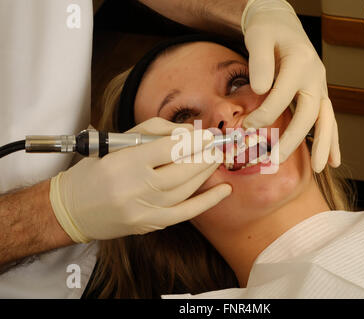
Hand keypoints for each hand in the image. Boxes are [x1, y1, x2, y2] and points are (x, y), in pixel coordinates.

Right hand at [49, 118, 230, 242]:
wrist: (71, 210)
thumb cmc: (94, 170)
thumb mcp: (115, 142)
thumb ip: (151, 132)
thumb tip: (186, 132)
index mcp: (123, 163)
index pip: (168, 149)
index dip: (193, 140)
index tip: (207, 134)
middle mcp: (134, 189)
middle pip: (181, 170)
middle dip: (204, 155)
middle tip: (216, 145)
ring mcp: (143, 210)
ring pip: (186, 189)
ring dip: (206, 172)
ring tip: (216, 158)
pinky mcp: (149, 225)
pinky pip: (185, 213)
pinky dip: (208, 201)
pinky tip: (224, 190)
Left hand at [241, 0, 339, 171]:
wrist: (282, 25)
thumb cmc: (267, 31)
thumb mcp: (258, 37)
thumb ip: (259, 61)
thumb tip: (261, 89)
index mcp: (300, 62)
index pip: (282, 95)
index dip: (264, 114)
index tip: (246, 126)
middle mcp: (316, 76)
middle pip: (309, 113)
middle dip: (293, 139)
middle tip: (276, 160)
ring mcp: (320, 86)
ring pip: (326, 119)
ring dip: (324, 145)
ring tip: (321, 168)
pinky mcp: (318, 94)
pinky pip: (328, 120)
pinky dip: (331, 140)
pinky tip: (334, 160)